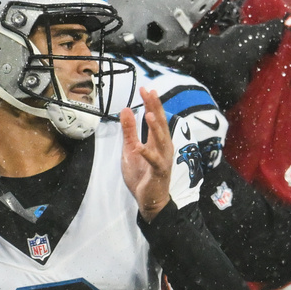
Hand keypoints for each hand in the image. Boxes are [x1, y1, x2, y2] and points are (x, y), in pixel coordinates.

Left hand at [120, 87, 171, 221]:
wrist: (149, 200)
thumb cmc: (142, 175)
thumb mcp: (131, 149)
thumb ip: (129, 130)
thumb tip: (127, 109)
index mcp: (157, 140)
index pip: (155, 117)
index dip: (151, 103)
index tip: (145, 89)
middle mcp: (163, 146)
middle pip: (160, 123)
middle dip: (155, 107)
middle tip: (150, 92)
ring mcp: (162, 158)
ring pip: (161, 140)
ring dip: (155, 127)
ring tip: (149, 114)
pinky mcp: (159, 171)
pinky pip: (154, 161)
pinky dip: (147, 154)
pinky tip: (140, 147)